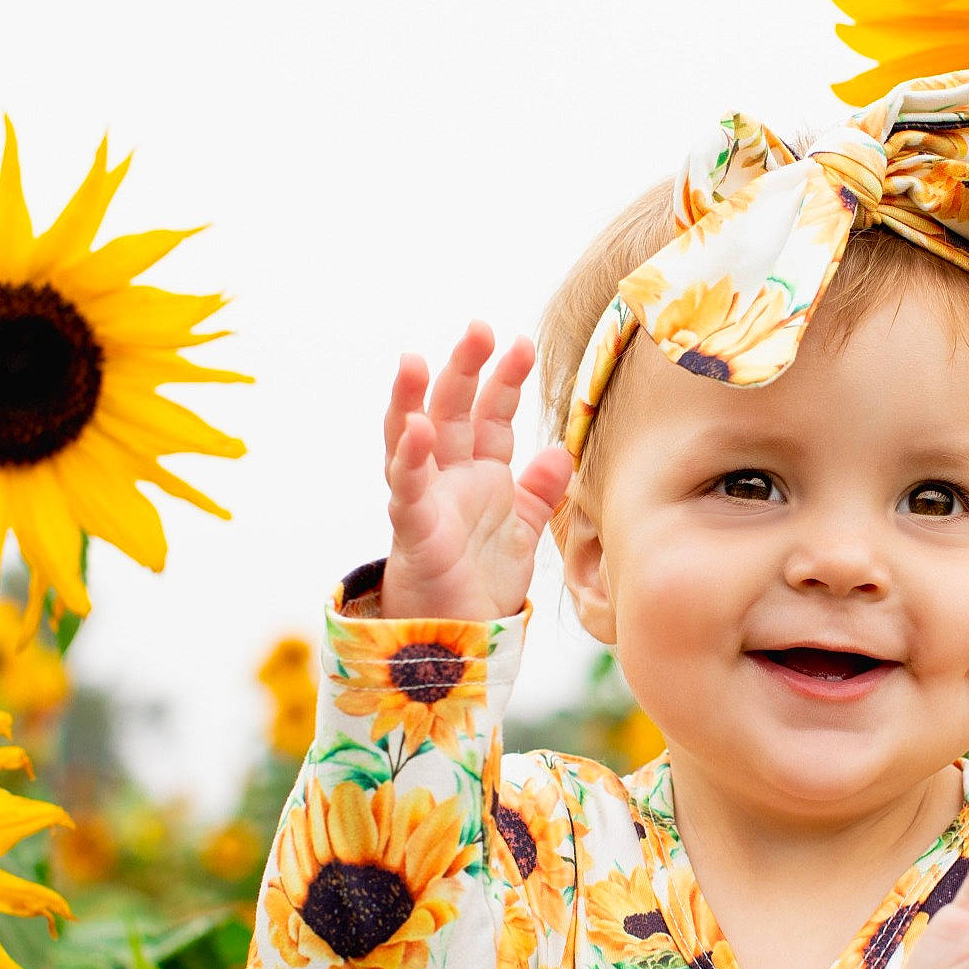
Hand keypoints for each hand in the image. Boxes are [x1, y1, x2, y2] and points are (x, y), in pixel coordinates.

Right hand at [380, 321, 574, 619]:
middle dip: (464, 369)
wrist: (458, 639)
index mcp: (479, 475)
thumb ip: (541, 492)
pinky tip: (416, 428)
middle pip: (451, 412)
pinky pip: (407, 490)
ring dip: (412, 400)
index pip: (490, 415)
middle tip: (479, 329)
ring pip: (411, 440)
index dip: (503, 379)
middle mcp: (448, 479)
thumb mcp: (523, 531)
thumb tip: (562, 452)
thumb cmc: (481, 582)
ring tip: (416, 361)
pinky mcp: (413, 531)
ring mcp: (426, 501)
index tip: (519, 343)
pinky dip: (410, 459)